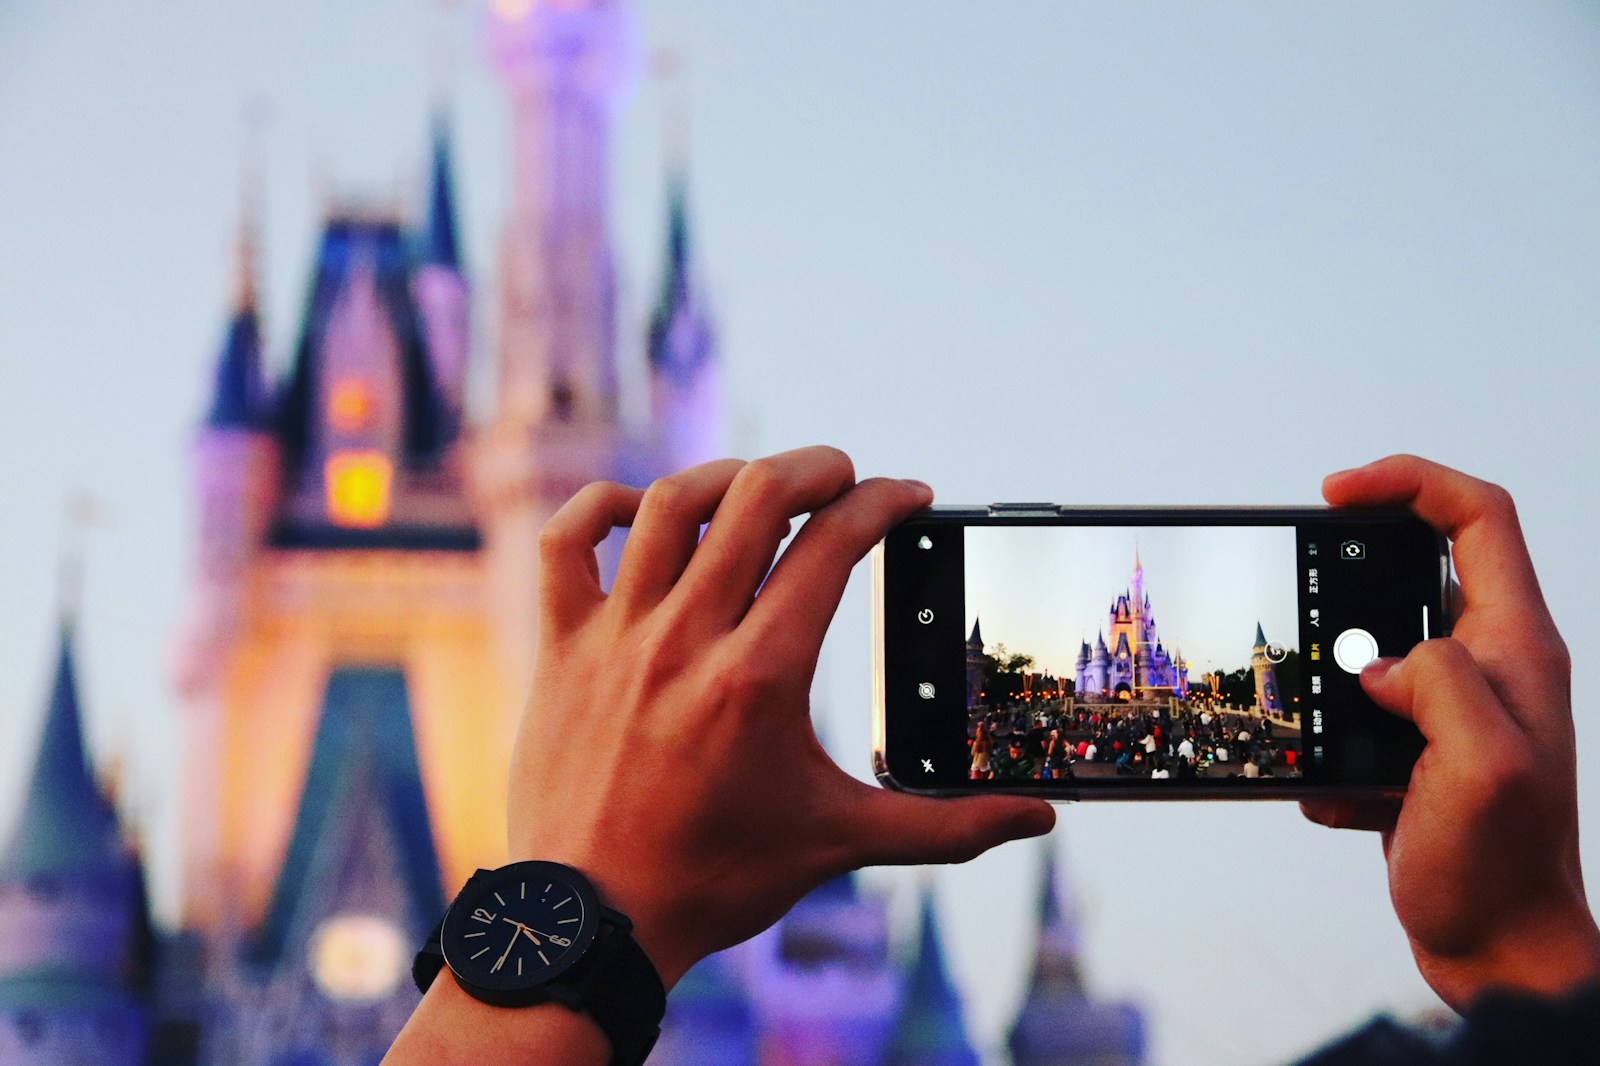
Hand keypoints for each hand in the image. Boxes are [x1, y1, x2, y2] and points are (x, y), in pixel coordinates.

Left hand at [506, 447, 1053, 985]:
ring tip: (757, 487)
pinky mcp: (563, 647)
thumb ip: (947, 826)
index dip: (883, 503)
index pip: (833, 545)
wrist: (594, 921)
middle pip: (754, 496)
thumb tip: (1036, 818)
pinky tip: (638, 512)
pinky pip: (567, 543)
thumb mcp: (840, 842)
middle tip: (843, 477)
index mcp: (761, 675)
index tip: (908, 497)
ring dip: (724, 477)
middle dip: (815, 467)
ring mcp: (617, 636)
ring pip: (666, 504)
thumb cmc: (715, 879)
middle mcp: (687, 638)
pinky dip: (600, 507)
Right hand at [1301, 455, 1599, 1009]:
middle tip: (1305, 601)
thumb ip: (1439, 686)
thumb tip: (1381, 662)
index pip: (1477, 519)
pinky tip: (1339, 790)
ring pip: (1378, 642)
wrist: (1498, 950)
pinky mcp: (1417, 745)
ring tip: (1323, 726)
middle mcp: (1489, 666)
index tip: (1338, 493)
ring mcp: (1453, 706)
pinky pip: (1356, 710)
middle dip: (1350, 583)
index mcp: (1515, 651)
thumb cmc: (1502, 873)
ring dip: (1330, 677)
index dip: (1409, 484)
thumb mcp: (1481, 768)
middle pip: (1421, 565)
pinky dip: (1331, 743)